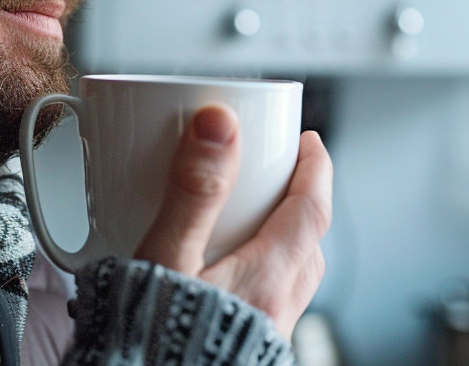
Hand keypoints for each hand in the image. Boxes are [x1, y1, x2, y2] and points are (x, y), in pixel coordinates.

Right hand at [133, 105, 332, 337]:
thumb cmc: (153, 345)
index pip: (311, 210)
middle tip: (277, 176)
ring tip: (250, 224)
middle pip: (308, 245)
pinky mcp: (246, 354)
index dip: (314, 169)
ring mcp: (264, 337)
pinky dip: (263, 280)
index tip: (307, 142)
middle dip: (300, 203)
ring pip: (293, 279)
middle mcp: (276, 311)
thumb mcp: (167, 257)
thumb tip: (219, 125)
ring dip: (284, 245)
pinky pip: (271, 307)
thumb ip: (193, 190)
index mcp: (265, 279)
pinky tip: (225, 281)